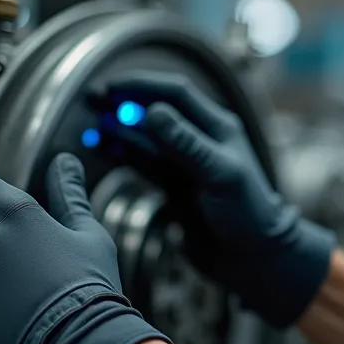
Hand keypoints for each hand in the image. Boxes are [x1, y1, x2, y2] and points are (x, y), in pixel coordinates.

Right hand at [102, 72, 334, 327]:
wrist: (252, 258)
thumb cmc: (248, 214)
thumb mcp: (219, 174)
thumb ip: (186, 143)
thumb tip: (151, 110)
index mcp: (218, 127)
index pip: (176, 93)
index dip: (142, 85)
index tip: (111, 87)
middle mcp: (200, 140)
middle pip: (156, 111)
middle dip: (124, 103)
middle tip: (91, 99)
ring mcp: (185, 164)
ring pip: (145, 138)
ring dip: (119, 129)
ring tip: (90, 125)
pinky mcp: (173, 187)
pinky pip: (143, 163)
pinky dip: (123, 153)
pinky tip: (103, 148)